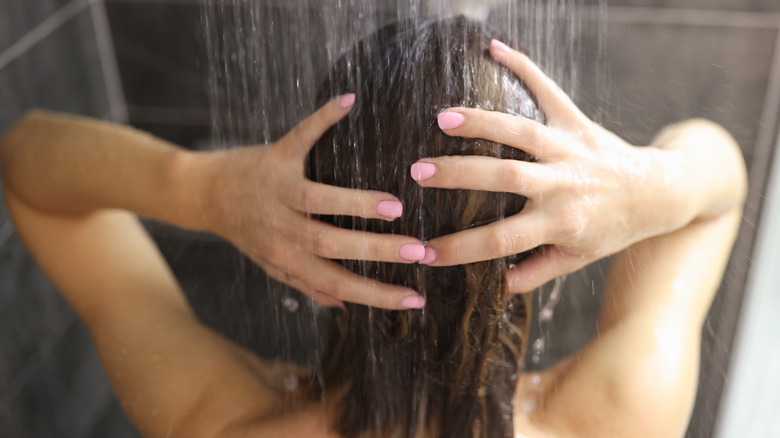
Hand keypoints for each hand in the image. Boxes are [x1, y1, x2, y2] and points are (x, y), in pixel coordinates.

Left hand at [201, 96, 426, 308]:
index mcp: (287, 258)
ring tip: (395, 207)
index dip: (377, 295)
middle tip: (418, 251)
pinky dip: (322, 119)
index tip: (415, 299)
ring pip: (318, 200)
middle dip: (377, 250)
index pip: (337, 283)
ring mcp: (277, 191)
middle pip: (332, 245)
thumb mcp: (272, 264)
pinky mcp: (274, 156)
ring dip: (357, 203)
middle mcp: (282, 228)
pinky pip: (300, 137)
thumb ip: (307, 284)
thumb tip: (345, 306)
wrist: (202, 194)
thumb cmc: (245, 231)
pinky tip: (348, 104)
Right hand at [413, 40, 689, 292]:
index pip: (500, 240)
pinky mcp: (577, 122)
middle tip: (418, 173)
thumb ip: (537, 271)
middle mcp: (564, 185)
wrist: (659, 193)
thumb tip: (496, 286)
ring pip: (521, 132)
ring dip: (481, 122)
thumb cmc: (613, 229)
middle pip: (504, 178)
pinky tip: (495, 48)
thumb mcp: (578, 259)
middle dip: (459, 174)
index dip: (460, 249)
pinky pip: (550, 91)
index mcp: (561, 223)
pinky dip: (524, 66)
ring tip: (442, 119)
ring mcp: (570, 149)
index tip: (425, 252)